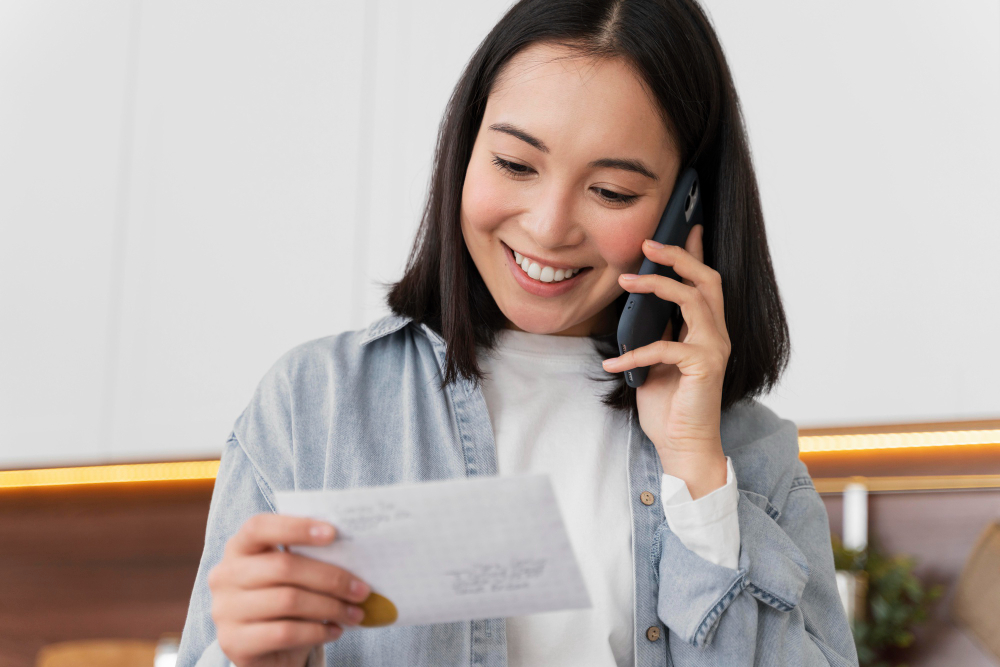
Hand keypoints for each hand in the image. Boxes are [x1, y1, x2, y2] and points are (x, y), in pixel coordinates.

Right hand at [208, 514, 371, 666]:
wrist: (264, 648)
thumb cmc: (285, 598)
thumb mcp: (293, 574)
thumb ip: (310, 557)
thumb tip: (355, 554)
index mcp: (239, 547)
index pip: (259, 527)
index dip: (296, 527)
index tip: (333, 533)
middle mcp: (225, 575)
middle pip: (283, 566)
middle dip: (330, 577)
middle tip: (362, 589)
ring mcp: (225, 610)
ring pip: (288, 600)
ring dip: (330, 607)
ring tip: (356, 613)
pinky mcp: (233, 642)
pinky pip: (284, 632)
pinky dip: (317, 631)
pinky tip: (336, 631)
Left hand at [601, 224, 730, 498]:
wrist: (683, 446)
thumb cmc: (670, 406)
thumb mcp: (657, 361)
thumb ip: (658, 331)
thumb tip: (641, 304)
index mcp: (706, 329)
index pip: (705, 282)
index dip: (695, 252)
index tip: (685, 224)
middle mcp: (717, 334)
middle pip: (707, 279)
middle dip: (679, 256)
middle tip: (649, 243)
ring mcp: (714, 348)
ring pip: (692, 299)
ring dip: (657, 286)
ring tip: (625, 280)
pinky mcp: (704, 367)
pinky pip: (666, 347)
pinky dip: (635, 353)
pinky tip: (612, 364)